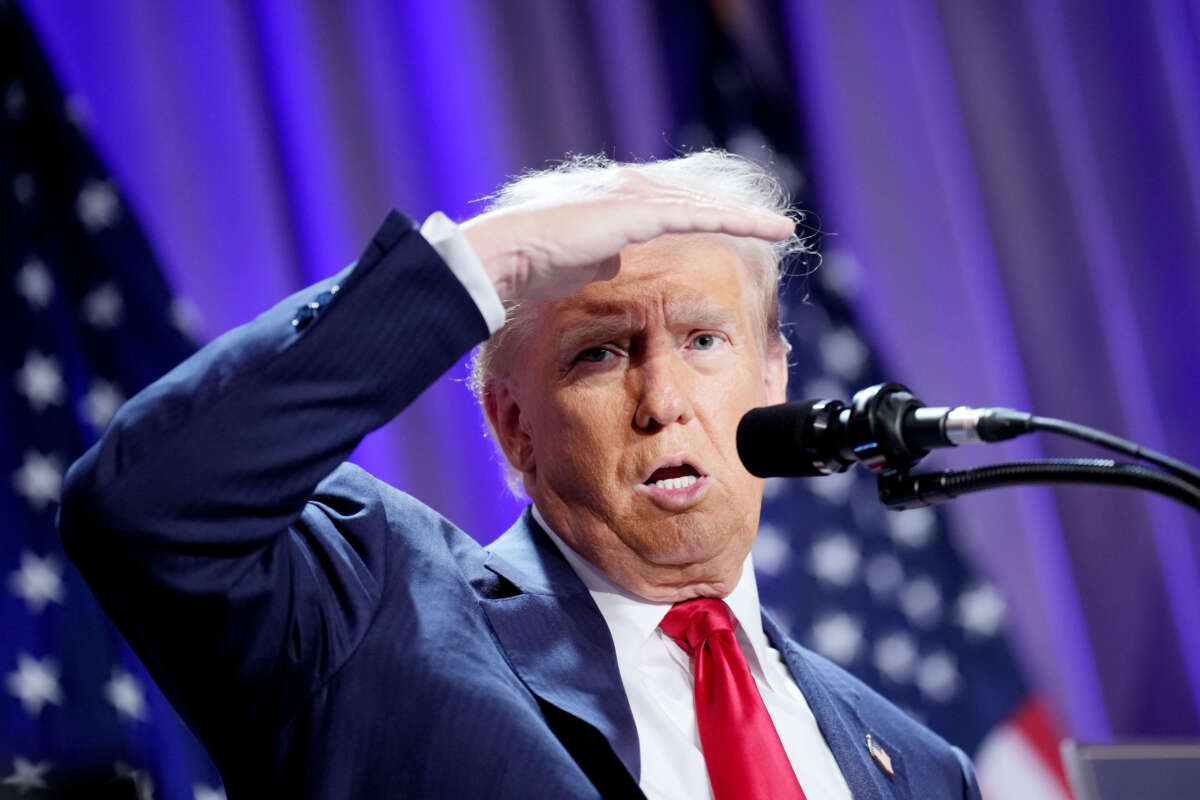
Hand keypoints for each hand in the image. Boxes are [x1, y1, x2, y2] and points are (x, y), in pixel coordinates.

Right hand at [460, 170, 794, 301]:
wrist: (514, 253)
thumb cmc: (538, 263)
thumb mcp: (582, 260)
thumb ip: (604, 256)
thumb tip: (617, 260)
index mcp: (620, 199)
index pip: (676, 207)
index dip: (709, 216)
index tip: (738, 228)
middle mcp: (633, 189)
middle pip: (697, 201)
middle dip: (736, 215)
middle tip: (774, 226)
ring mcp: (637, 197)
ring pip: (705, 205)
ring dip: (746, 219)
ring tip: (782, 229)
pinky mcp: (641, 212)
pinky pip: (699, 216)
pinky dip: (734, 222)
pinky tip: (763, 229)